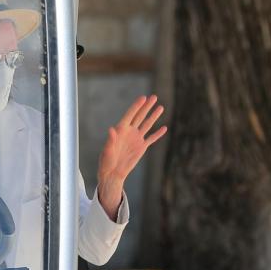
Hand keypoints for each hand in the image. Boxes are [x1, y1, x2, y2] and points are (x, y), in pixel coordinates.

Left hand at [97, 95, 166, 217]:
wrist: (112, 173)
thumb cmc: (106, 161)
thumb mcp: (107, 150)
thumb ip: (110, 140)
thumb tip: (111, 129)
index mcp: (120, 130)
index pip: (130, 115)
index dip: (136, 106)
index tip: (143, 97)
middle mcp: (129, 132)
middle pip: (139, 116)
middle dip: (146, 107)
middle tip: (154, 96)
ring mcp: (136, 139)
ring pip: (147, 125)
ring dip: (154, 116)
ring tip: (161, 107)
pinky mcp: (141, 147)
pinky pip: (151, 139)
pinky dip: (158, 134)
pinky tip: (164, 128)